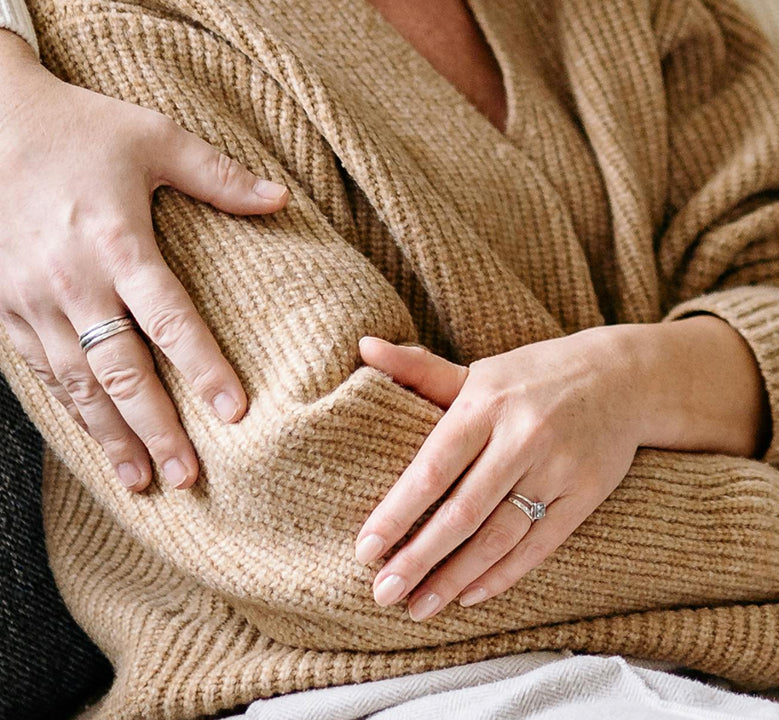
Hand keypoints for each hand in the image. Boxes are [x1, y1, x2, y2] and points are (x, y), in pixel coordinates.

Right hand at [0, 32, 288, 490]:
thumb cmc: (79, 129)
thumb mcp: (154, 137)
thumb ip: (218, 175)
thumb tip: (282, 200)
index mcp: (118, 242)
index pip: (169, 318)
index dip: (202, 367)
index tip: (233, 411)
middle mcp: (73, 280)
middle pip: (120, 368)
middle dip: (155, 427)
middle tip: (189, 476)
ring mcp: (32, 299)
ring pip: (76, 383)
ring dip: (110, 435)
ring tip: (142, 480)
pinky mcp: (4, 306)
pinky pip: (40, 371)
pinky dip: (70, 411)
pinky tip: (94, 440)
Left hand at [355, 331, 644, 619]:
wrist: (624, 377)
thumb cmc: (535, 377)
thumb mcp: (481, 371)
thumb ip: (420, 370)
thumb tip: (365, 346)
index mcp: (486, 404)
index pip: (433, 468)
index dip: (398, 512)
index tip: (365, 550)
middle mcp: (522, 437)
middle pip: (463, 512)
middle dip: (419, 558)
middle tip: (383, 593)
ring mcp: (558, 468)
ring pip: (500, 536)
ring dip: (456, 577)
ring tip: (420, 607)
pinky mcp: (586, 494)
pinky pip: (540, 545)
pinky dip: (503, 575)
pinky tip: (470, 596)